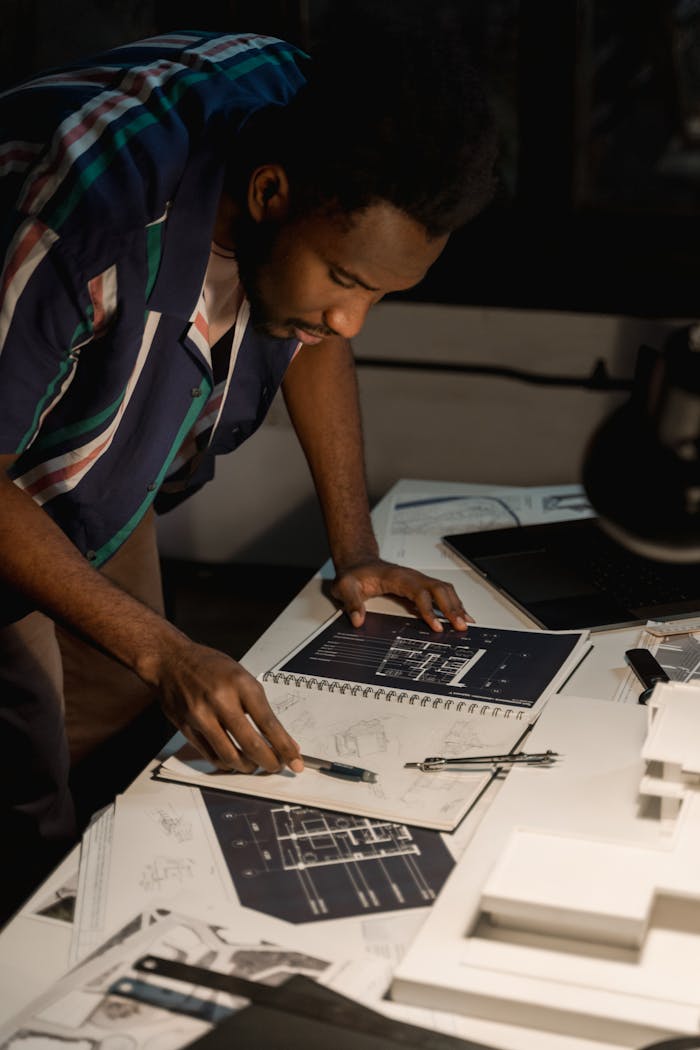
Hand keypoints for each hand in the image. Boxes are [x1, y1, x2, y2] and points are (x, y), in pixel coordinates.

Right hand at [155, 639, 303, 772]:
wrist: (171, 661)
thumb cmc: (210, 667)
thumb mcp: (242, 677)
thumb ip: (261, 707)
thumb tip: (282, 738)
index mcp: (241, 684)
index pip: (268, 723)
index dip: (284, 747)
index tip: (295, 761)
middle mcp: (221, 700)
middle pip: (251, 744)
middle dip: (268, 762)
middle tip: (276, 766)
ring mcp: (202, 715)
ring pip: (230, 755)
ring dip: (247, 766)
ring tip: (254, 765)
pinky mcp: (187, 728)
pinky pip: (210, 755)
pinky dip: (226, 763)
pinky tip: (233, 760)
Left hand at [330, 557, 472, 631]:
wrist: (358, 563)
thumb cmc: (354, 574)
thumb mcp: (345, 586)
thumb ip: (351, 602)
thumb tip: (357, 620)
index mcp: (397, 577)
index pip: (419, 592)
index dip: (429, 609)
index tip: (436, 626)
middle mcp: (412, 577)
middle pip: (439, 589)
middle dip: (452, 608)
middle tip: (460, 626)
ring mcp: (418, 580)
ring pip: (444, 590)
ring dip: (456, 605)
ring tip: (466, 623)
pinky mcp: (420, 586)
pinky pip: (442, 592)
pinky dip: (454, 603)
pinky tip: (460, 615)